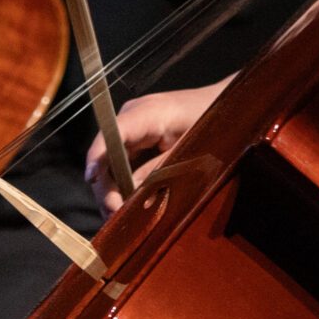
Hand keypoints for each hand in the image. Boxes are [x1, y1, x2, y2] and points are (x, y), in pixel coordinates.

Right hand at [88, 77, 231, 215]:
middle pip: (105, 152)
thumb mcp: (189, 152)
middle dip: (106, 185)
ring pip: (110, 159)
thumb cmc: (213, 122)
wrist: (226, 105)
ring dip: (112, 187)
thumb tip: (130, 196)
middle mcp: (133, 116)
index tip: (92, 179)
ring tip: (118, 214)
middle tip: (114, 214)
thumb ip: (158, 173)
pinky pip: (122, 159)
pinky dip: (122, 181)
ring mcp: (133, 125)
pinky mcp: (137, 135)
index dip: (98, 156)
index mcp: (148, 113)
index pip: (112, 133)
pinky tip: (126, 202)